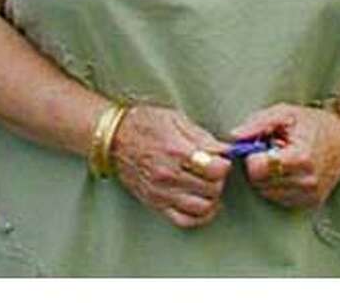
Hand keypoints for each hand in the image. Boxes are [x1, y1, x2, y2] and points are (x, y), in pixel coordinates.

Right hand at [110, 105, 231, 228]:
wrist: (114, 138)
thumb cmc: (144, 123)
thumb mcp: (175, 119)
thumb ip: (202, 137)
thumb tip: (226, 149)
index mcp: (175, 150)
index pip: (215, 169)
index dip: (224, 163)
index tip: (221, 158)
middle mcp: (168, 175)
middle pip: (212, 188)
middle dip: (219, 179)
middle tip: (215, 169)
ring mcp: (161, 192)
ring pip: (202, 207)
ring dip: (212, 197)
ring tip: (208, 185)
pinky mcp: (155, 204)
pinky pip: (184, 220)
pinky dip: (199, 216)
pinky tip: (203, 204)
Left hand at [230, 103, 339, 208]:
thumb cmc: (312, 123)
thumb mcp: (284, 113)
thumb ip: (257, 123)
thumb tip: (234, 137)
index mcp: (300, 158)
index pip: (257, 170)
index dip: (252, 156)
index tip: (260, 145)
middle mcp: (306, 181)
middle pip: (259, 183)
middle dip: (259, 166)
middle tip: (271, 150)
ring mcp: (309, 195)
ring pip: (267, 192)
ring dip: (267, 177)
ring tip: (281, 159)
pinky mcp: (310, 203)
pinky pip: (279, 198)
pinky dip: (277, 185)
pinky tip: (288, 170)